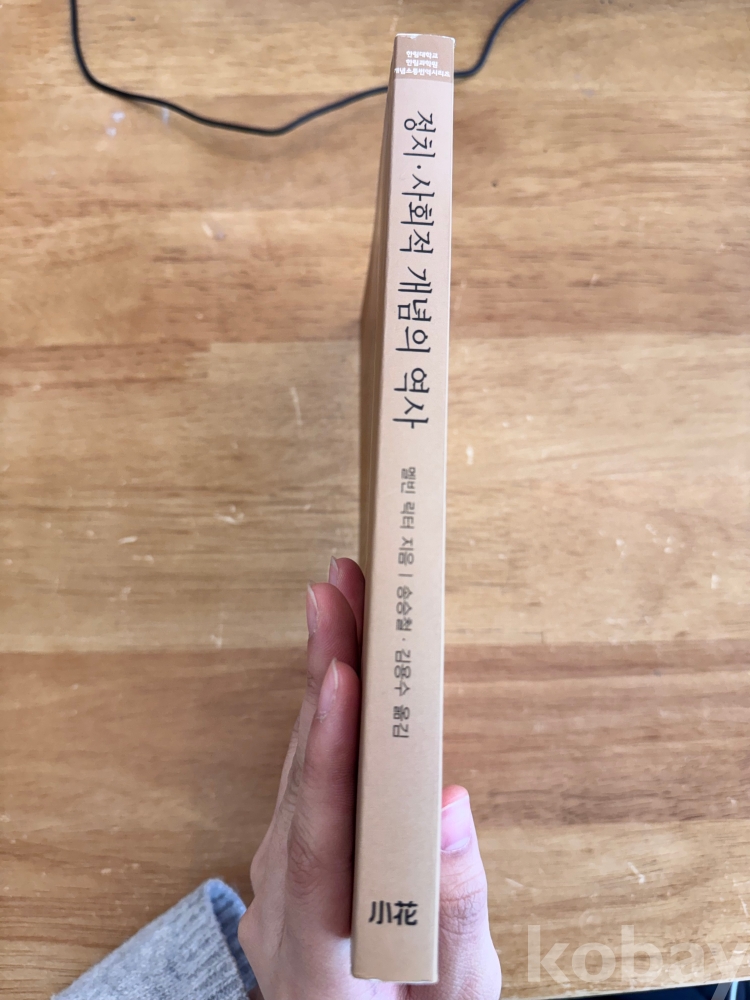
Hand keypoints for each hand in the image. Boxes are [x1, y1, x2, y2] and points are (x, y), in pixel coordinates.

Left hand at [239, 557, 500, 999]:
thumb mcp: (456, 997)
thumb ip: (454, 909)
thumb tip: (450, 802)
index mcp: (319, 955)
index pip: (323, 839)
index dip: (332, 750)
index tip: (344, 672)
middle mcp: (283, 905)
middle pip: (303, 777)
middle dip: (324, 671)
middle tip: (340, 589)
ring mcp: (279, 879)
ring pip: (299, 764)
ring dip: (320, 677)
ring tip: (340, 603)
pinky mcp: (292, 860)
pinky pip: (304, 775)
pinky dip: (322, 714)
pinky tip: (335, 666)